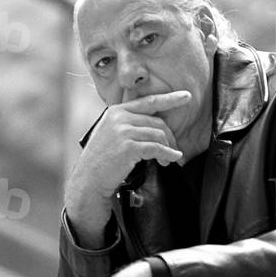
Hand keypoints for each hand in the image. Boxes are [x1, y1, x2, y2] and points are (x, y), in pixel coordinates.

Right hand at [65, 91, 190, 244]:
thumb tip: (158, 125)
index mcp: (116, 111)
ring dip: (168, 148)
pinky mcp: (128, 147)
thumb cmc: (102, 160)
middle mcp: (119, 117)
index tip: (186, 97)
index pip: (148, 101)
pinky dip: (167, 154)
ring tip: (168, 160)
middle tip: (174, 149)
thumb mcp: (112, 134)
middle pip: (157, 122)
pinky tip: (171, 159)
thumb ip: (129, 124)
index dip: (170, 99)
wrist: (89, 179)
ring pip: (158, 134)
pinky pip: (156, 148)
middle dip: (170, 137)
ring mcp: (123, 131)